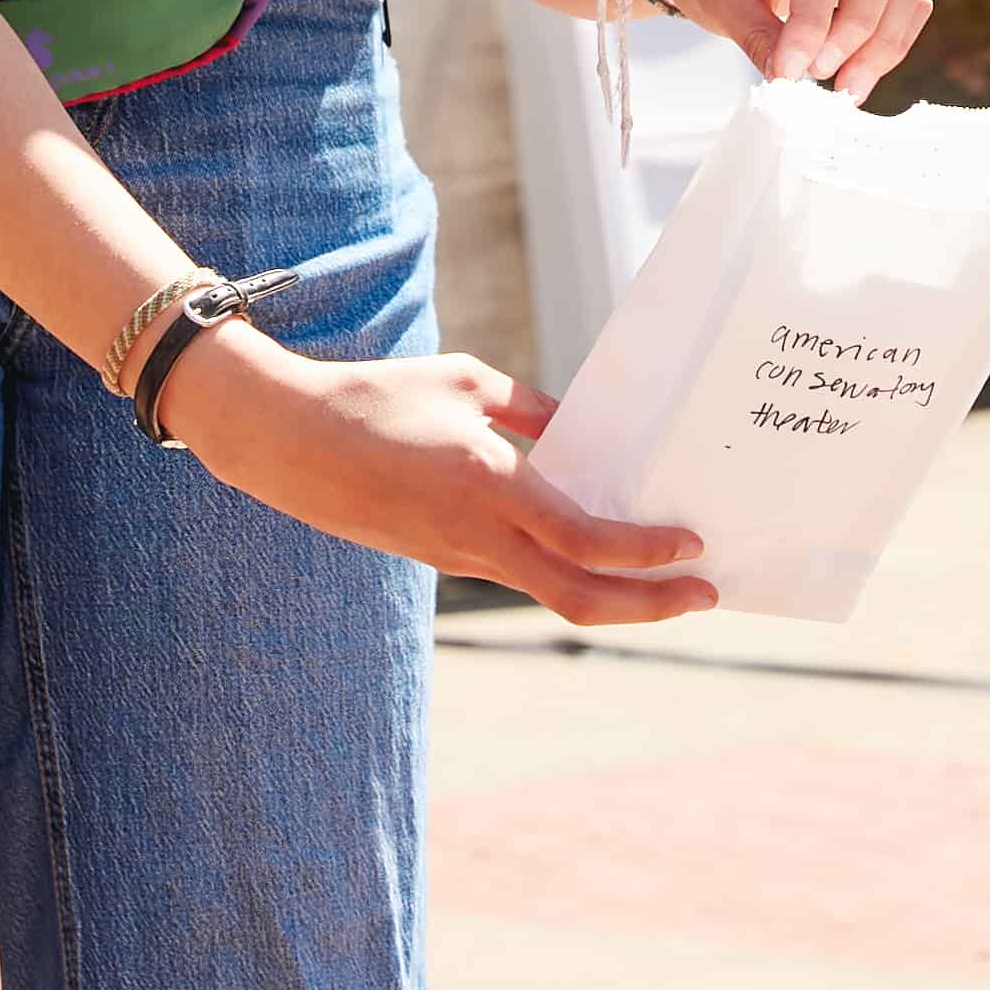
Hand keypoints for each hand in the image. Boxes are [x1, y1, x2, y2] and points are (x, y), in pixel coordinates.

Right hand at [164, 329, 718, 626]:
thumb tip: (581, 439)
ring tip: (663, 581)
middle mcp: (479, 536)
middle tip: (702, 596)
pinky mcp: (441, 558)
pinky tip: (593, 556)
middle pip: (580, 598)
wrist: (286, 441)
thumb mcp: (468, 384)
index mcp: (491, 485)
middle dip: (650, 605)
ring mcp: (458, 557)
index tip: (692, 546)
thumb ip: (533, 413)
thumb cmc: (377, 396)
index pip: (588, 540)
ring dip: (615, 596)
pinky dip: (568, 575)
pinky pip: (520, 575)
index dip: (647, 554)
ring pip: (552, 595)